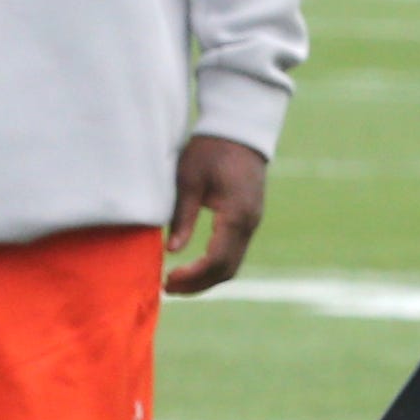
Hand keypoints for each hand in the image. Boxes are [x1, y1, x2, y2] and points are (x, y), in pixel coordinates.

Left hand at [165, 134, 266, 294]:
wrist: (239, 131)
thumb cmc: (210, 150)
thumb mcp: (189, 180)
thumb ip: (182, 216)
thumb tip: (172, 251)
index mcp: (235, 214)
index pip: (216, 259)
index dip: (192, 275)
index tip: (167, 279)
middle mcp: (249, 224)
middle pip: (227, 270)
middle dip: (198, 284)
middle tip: (168, 288)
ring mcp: (252, 223)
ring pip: (233, 265)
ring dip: (207, 279)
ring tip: (178, 283)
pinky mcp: (249, 220)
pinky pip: (235, 253)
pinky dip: (215, 266)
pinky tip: (196, 267)